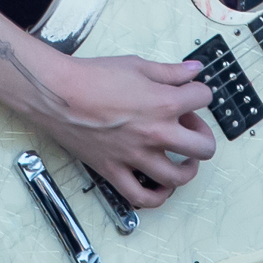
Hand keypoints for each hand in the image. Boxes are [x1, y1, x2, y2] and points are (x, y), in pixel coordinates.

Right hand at [39, 52, 216, 208]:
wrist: (58, 94)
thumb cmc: (93, 76)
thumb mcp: (137, 65)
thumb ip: (170, 71)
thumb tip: (195, 70)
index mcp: (164, 103)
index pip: (204, 99)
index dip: (200, 93)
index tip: (190, 93)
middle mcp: (156, 134)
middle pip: (203, 147)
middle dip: (204, 136)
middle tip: (191, 127)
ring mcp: (136, 157)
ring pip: (178, 178)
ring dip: (188, 169)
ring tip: (183, 158)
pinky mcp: (115, 171)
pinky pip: (143, 197)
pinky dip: (157, 196)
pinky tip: (160, 184)